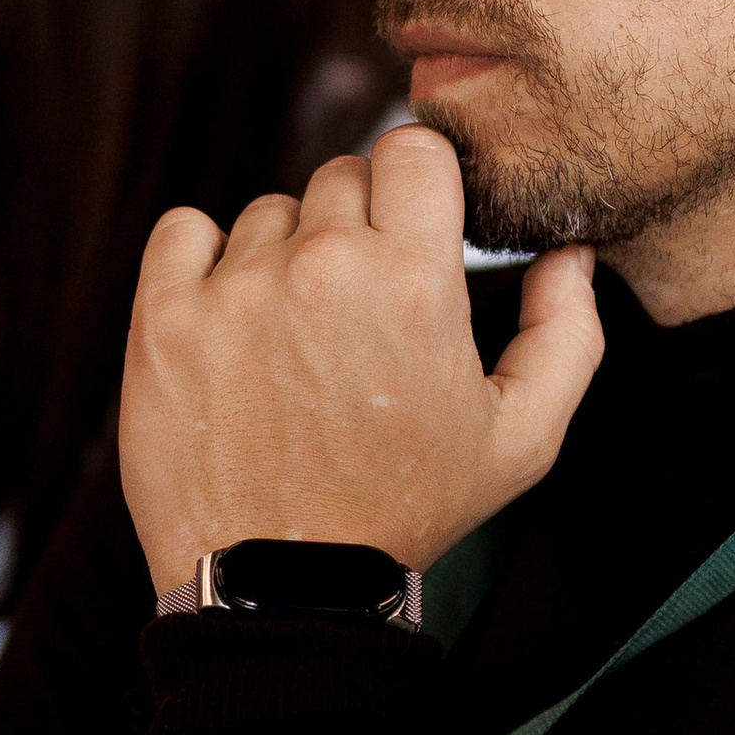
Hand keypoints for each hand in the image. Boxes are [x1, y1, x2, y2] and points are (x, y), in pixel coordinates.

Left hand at [118, 124, 600, 596]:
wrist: (284, 588)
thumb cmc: (407, 512)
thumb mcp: (521, 440)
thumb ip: (567, 335)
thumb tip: (571, 253)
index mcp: (412, 281)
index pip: (412, 146)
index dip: (420, 184)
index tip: (416, 231)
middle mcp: (321, 266)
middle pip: (342, 177)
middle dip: (359, 226)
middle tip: (360, 312)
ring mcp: (235, 288)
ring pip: (270, 213)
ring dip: (286, 255)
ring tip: (298, 342)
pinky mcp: (164, 316)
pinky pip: (184, 229)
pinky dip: (204, 260)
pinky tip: (233, 319)